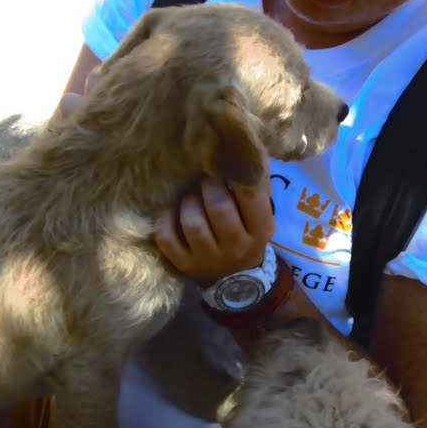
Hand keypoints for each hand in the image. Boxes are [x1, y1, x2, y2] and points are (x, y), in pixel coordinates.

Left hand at [154, 177, 273, 283]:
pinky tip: (172, 214)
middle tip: (205, 181)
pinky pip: (167, 237)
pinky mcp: (184, 265)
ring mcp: (209, 259)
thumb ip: (253, 187)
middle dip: (208, 186)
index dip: (235, 173)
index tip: (226, 167)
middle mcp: (237, 247)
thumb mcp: (259, 215)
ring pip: (192, 222)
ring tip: (191, 199)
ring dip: (188, 203)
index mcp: (260, 230)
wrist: (235, 276)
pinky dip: (166, 220)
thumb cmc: (246, 232)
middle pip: (218, 207)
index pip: (250, 194)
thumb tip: (238, 150)